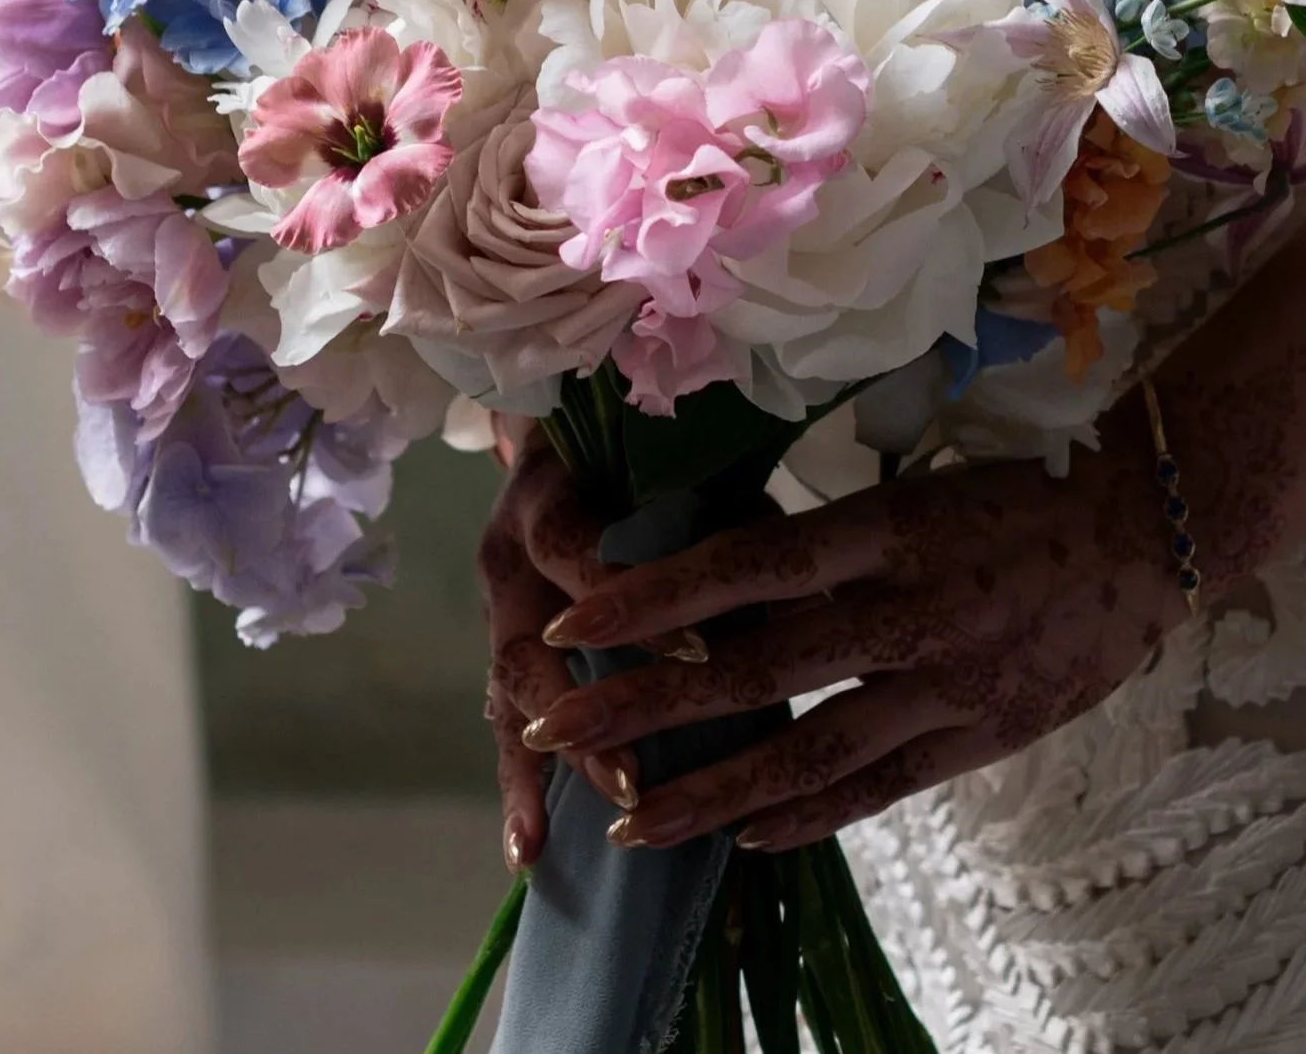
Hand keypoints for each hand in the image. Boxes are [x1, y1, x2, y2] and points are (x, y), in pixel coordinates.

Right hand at [476, 430, 705, 869]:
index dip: (634, 604)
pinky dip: (518, 793)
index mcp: (547, 505)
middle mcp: (507, 563)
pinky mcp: (502, 656)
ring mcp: (496, 616)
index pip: (583, 554)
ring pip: (505, 700)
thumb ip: (732, 534)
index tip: (699, 653)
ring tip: (548, 840)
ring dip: (535, 772)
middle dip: (579, 719)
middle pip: (526, 648)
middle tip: (630, 778)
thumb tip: (809, 602)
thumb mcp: (690, 481)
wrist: (566, 451)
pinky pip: (503, 728)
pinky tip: (529, 855)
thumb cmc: (648, 469)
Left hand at [520, 434, 1189, 854]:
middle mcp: (907, 608)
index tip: (567, 625)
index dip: (649, 601)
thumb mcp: (913, 496)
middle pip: (753, 670)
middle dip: (645, 707)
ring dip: (710, 792)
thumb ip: (823, 544)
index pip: (741, 568)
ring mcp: (946, 683)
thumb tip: (712, 578)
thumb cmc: (1017, 497)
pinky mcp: (981, 736)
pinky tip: (744, 839)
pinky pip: (878, 788)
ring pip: (806, 752)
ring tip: (631, 822)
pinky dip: (806, 817)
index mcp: (883, 529)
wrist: (1152, 529)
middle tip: (555, 734)